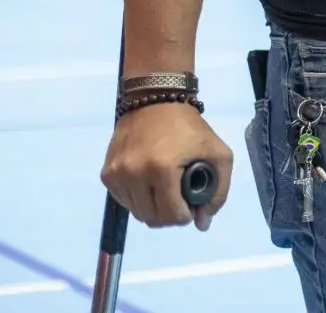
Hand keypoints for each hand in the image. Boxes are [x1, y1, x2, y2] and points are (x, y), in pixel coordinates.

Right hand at [101, 101, 233, 230]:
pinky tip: (150, 186)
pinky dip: (138, 199)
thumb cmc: (189, 127)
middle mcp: (134, 174)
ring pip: (136, 212)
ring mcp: (117, 174)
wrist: (155, 100)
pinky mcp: (107, 173)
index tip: (191, 207)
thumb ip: (218, 192)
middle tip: (179, 202)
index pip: (171, 215)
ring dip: (153, 209)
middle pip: (152, 218)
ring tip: (165, 194)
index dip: (185, 216)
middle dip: (170, 216)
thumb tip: (203, 224)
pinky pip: (123, 200)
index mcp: (161, 169)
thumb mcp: (218, 153)